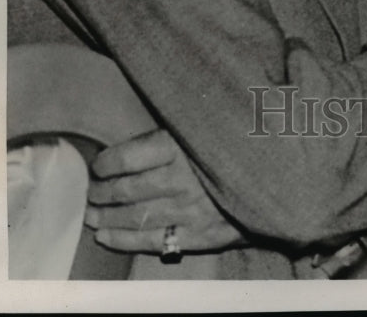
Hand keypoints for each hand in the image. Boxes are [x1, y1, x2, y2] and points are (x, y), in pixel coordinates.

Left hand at [84, 128, 246, 253]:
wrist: (275, 178)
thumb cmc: (233, 145)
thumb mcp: (203, 125)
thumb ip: (169, 133)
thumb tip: (131, 144)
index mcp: (179, 147)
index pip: (126, 158)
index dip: (105, 164)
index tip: (98, 165)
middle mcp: (180, 180)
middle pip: (126, 190)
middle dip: (101, 193)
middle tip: (91, 193)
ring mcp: (188, 211)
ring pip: (134, 217)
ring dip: (106, 218)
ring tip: (92, 215)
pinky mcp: (197, 235)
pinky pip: (152, 241)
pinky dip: (123, 240)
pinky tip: (105, 237)